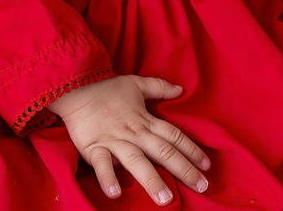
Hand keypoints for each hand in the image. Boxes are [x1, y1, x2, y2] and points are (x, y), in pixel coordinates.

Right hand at [48, 75, 208, 204]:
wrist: (75, 87)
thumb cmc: (106, 88)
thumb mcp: (135, 84)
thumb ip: (158, 87)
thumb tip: (180, 89)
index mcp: (145, 120)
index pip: (173, 136)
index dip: (191, 149)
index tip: (207, 165)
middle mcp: (134, 133)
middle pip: (163, 151)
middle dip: (184, 170)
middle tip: (202, 187)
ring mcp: (114, 141)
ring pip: (137, 162)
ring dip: (152, 180)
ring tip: (166, 200)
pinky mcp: (94, 148)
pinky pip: (102, 165)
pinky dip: (108, 178)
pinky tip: (116, 193)